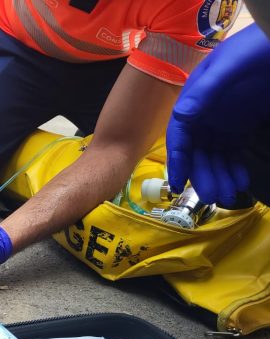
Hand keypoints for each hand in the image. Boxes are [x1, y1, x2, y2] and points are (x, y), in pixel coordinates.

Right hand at [167, 24, 269, 205]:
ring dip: (219, 175)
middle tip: (214, 196)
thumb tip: (181, 116)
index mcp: (194, 97)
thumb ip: (206, 89)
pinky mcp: (242, 125)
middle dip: (203, 174)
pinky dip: (235, 167)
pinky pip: (233, 152)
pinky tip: (241, 179)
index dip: (178, 159)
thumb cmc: (255, 48)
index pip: (180, 133)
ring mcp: (223, 120)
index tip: (179, 183)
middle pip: (197, 150)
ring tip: (231, 193)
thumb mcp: (230, 65)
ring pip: (215, 155)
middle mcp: (204, 113)